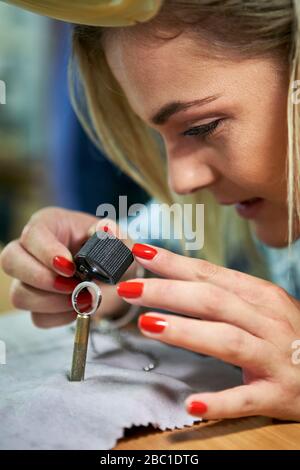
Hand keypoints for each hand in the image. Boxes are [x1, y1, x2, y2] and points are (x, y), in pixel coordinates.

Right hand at [0, 207, 137, 327]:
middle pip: (11, 261)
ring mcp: (29, 278)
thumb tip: (105, 230)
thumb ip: (115, 235)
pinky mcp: (36, 303)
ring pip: (19, 294)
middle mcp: (32, 250)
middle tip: (73, 285)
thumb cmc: (111, 250)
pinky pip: (37, 317)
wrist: (115, 277)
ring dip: (53, 302)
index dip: (47, 252)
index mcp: (49, 225)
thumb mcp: (119, 239)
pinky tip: (78, 308)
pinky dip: (60, 318)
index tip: (70, 267)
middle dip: (42, 278)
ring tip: (82, 298)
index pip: (33, 234)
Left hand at [116, 243, 299, 421]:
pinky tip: (193, 403)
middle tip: (129, 288)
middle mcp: (267, 321)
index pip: (209, 274)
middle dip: (167, 292)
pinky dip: (220, 401)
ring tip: (149, 324)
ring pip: (227, 340)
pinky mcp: (278, 394)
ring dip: (186, 332)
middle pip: (212, 301)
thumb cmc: (286, 335)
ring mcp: (274, 357)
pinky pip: (247, 398)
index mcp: (260, 296)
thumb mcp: (260, 306)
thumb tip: (175, 280)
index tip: (139, 252)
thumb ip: (222, 295)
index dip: (172, 263)